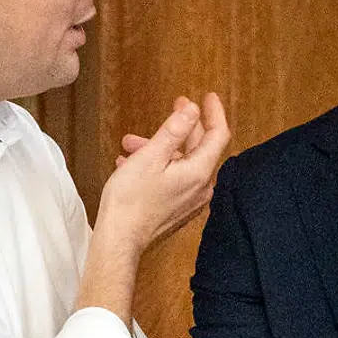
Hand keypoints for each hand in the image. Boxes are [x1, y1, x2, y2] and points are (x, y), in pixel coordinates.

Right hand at [97, 92, 229, 251]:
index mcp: (199, 173)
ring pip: (181, 164)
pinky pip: (173, 179)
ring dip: (160, 148)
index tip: (208, 96)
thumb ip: (174, 130)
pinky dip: (157, 166)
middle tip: (174, 107)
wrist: (119, 241)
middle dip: (183, 127)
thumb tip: (192, 110)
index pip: (218, 135)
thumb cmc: (130, 200)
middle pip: (199, 149)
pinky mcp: (177, 210)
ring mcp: (189, 201)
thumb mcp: (150, 156)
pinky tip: (131, 163)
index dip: (214, 113)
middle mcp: (201, 188)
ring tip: (131, 143)